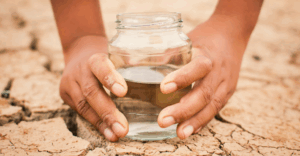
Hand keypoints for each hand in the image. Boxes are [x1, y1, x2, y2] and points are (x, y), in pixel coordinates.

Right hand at [59, 36, 127, 141]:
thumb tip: (161, 84)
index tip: (123, 92)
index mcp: (94, 57)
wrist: (79, 52)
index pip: (100, 66)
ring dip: (102, 123)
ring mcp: (70, 83)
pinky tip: (108, 133)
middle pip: (91, 91)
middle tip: (123, 128)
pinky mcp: (65, 94)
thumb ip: (133, 67)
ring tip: (116, 134)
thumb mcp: (117, 55)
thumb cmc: (107, 57)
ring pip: (84, 106)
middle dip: (108, 112)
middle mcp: (80, 70)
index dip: (110, 78)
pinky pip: (81, 112)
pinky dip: (96, 124)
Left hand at [157, 21, 247, 138]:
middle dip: (183, 109)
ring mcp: (225, 84)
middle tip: (163, 120)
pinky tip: (190, 130)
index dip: (182, 78)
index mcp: (207, 55)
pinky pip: (216, 109)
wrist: (232, 35)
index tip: (163, 88)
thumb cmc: (204, 37)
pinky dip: (202, 121)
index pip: (198, 67)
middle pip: (204, 93)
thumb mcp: (188, 39)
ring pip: (212, 106)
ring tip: (179, 133)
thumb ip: (167, 52)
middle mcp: (219, 71)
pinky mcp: (227, 92)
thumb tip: (135, 61)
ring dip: (194, 121)